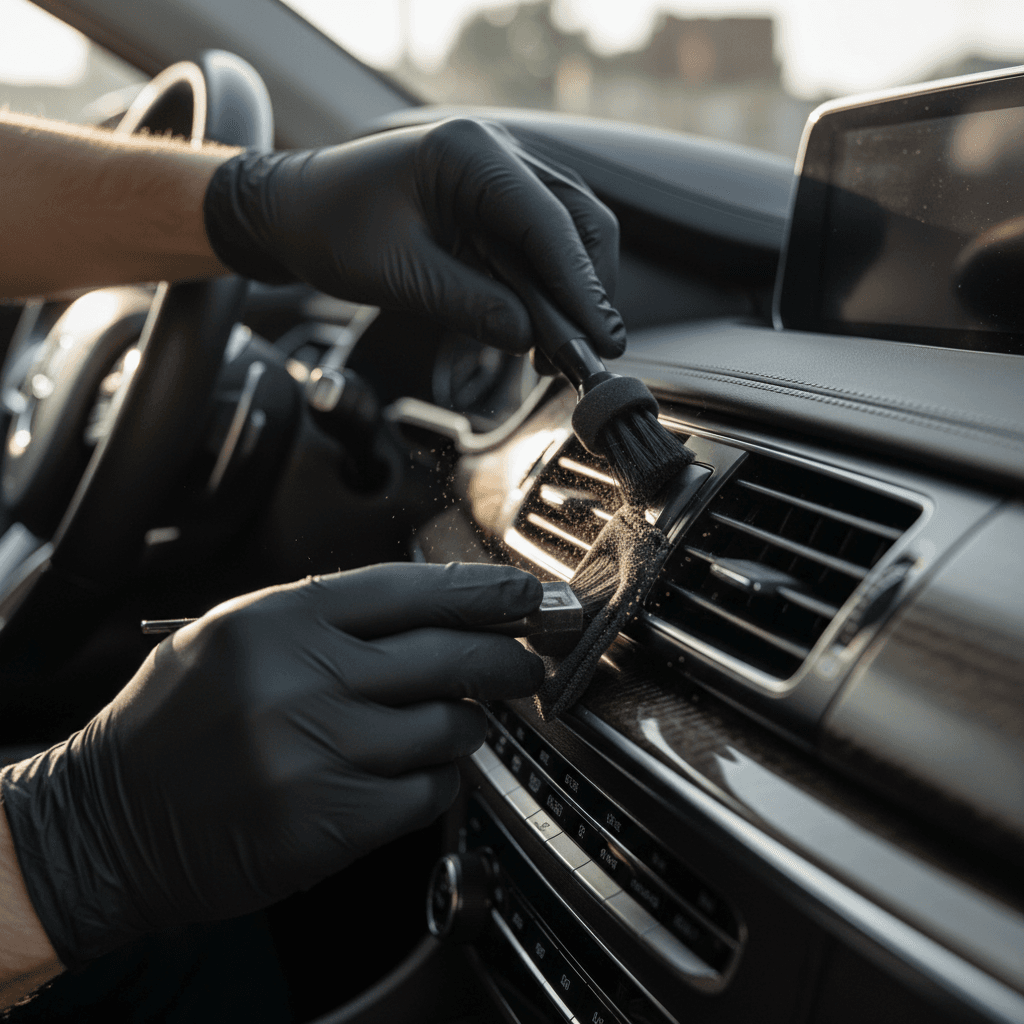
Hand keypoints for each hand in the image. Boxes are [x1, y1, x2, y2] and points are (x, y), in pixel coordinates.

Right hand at [0, 562, 542, 967]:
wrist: (109, 820)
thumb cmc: (178, 720)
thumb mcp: (238, 635)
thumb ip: (331, 618)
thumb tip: (435, 613)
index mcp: (280, 620)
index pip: (412, 591)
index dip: (483, 591)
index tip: (527, 597)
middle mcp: (302, 680)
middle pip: (447, 655)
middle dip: (507, 657)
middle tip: (531, 661)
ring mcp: (317, 754)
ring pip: (448, 727)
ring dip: (465, 724)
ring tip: (451, 721)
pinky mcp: (329, 823)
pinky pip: (427, 790)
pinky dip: (435, 778)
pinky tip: (414, 770)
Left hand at [203, 118, 624, 356]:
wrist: (293, 211)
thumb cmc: (330, 227)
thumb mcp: (396, 274)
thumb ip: (466, 303)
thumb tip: (527, 337)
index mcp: (469, 153)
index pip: (547, 221)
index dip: (580, 285)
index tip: (600, 336)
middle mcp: (495, 155)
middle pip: (575, 222)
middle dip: (587, 290)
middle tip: (590, 352)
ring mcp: (498, 178)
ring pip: (566, 236)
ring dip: (569, 294)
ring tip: (561, 353)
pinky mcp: (492, 207)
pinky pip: (538, 248)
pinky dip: (545, 290)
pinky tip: (539, 332)